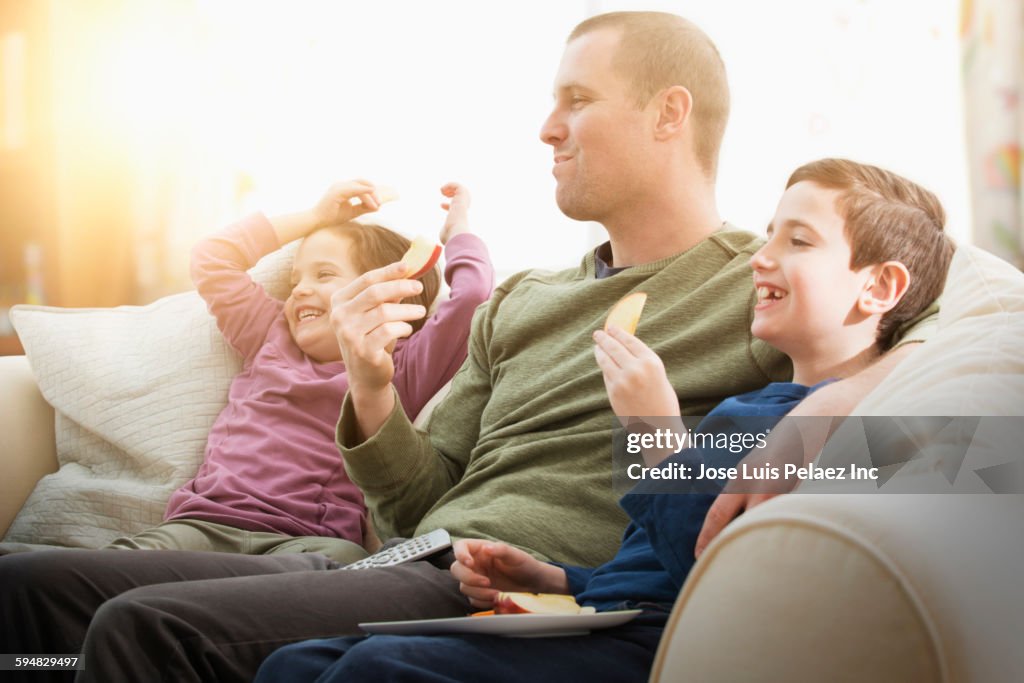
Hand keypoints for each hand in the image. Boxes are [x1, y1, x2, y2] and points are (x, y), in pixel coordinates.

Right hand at [311, 179, 383, 228]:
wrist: (318, 222)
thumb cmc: (332, 217)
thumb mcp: (352, 212)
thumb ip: (364, 208)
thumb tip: (378, 207)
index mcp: (345, 188)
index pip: (362, 185)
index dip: (372, 193)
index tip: (379, 204)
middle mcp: (342, 185)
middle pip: (363, 182)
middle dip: (374, 191)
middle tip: (381, 203)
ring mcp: (339, 186)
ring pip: (360, 185)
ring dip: (370, 194)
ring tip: (376, 205)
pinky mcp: (337, 191)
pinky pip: (353, 188)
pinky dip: (363, 191)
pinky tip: (370, 195)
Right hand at [330, 262, 427, 393]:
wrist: (365, 375)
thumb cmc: (372, 337)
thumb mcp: (376, 313)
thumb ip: (387, 294)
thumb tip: (407, 271)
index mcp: (339, 301)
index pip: (366, 280)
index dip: (388, 271)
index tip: (407, 266)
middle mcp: (339, 316)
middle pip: (375, 293)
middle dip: (400, 286)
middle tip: (419, 286)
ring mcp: (349, 334)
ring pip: (385, 311)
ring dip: (407, 310)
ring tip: (420, 311)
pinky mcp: (363, 350)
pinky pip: (389, 330)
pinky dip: (403, 327)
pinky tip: (406, 329)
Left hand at [438, 182, 470, 243]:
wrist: (457, 232)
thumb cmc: (451, 236)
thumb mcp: (445, 235)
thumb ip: (444, 234)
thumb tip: (443, 238)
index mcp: (460, 217)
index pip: (456, 209)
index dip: (448, 205)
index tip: (441, 205)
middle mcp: (462, 209)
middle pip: (462, 197)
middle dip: (453, 193)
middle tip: (444, 194)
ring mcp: (463, 203)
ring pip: (461, 190)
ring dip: (451, 187)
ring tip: (442, 191)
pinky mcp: (462, 197)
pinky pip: (458, 186)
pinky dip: (450, 185)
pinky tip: (442, 190)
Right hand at [451, 540, 567, 608]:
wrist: (532, 583)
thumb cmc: (524, 564)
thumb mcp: (515, 555)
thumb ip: (501, 550)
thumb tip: (486, 548)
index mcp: (480, 549)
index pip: (460, 547)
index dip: (460, 554)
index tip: (469, 563)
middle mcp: (475, 564)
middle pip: (457, 569)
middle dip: (470, 578)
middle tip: (487, 582)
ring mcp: (476, 579)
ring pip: (464, 587)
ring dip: (478, 593)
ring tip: (497, 594)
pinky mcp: (479, 594)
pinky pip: (473, 600)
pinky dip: (483, 601)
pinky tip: (497, 599)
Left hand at [593, 326, 679, 421]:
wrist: (659, 427)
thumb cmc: (662, 401)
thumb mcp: (659, 376)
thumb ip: (643, 363)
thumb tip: (624, 349)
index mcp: (652, 362)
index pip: (630, 341)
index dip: (619, 332)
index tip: (611, 327)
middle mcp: (637, 369)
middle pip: (615, 347)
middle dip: (605, 338)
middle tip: (598, 333)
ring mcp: (623, 380)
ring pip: (606, 359)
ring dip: (600, 350)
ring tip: (597, 346)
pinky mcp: (614, 391)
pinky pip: (606, 374)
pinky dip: (604, 366)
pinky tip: (603, 362)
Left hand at [693, 415, 834, 556]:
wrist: (807, 427)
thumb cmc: (778, 452)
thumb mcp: (754, 468)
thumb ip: (743, 492)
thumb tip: (733, 520)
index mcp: (741, 479)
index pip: (717, 513)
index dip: (707, 536)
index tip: (697, 555)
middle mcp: (757, 485)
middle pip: (738, 524)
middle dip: (730, 546)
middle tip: (723, 568)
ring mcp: (781, 490)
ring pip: (763, 525)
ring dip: (759, 542)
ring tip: (755, 565)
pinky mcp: (801, 493)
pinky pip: (789, 519)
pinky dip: (785, 533)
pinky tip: (786, 545)